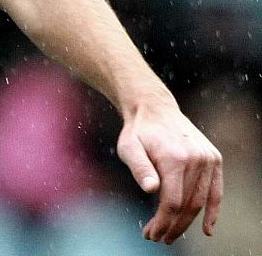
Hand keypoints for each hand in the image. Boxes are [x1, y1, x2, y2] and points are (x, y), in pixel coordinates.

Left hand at [118, 99, 222, 242]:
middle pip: (187, 205)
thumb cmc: (138, 132)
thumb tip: (151, 190)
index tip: (151, 235)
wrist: (155, 108)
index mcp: (174, 158)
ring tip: (171, 234)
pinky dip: (213, 211)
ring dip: (187, 222)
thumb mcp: (129, 147)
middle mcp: (196, 159)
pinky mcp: (215, 159)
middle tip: (158, 238)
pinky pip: (217, 191)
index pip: (172, 201)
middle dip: (172, 226)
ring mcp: (208, 159)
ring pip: (201, 201)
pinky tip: (207, 229)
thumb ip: (140, 168)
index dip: (162, 222)